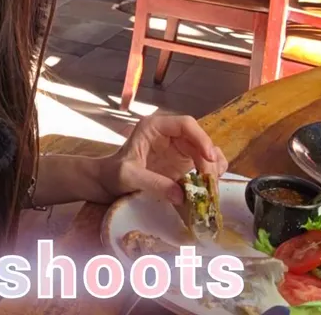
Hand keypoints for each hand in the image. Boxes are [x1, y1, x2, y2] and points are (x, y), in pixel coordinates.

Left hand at [96, 115, 227, 204]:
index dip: (201, 138)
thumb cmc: (113, 174)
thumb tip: (181, 196)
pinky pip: (202, 164)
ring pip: (205, 151)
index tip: (209, 158)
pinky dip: (209, 174)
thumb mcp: (129, 176)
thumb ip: (153, 183)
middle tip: (210, 182)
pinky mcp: (182, 163)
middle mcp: (169, 134)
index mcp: (155, 127)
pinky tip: (209, 187)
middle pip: (199, 140)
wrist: (107, 182)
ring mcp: (177, 148)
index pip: (185, 124)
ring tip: (211, 186)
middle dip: (208, 159)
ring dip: (212, 167)